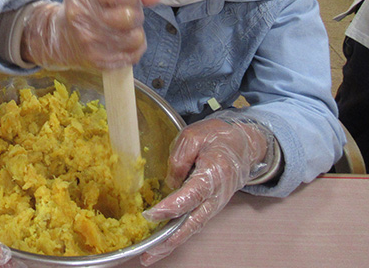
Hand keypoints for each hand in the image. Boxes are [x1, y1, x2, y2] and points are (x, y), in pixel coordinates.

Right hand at [22, 0, 160, 70]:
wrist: (59, 38)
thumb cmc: (84, 10)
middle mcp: (82, 17)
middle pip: (130, 17)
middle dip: (135, 15)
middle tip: (125, 16)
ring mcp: (88, 41)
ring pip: (136, 38)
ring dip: (135, 34)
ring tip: (122, 30)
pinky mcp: (96, 61)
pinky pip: (132, 56)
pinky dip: (132, 50)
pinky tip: (120, 44)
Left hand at [140, 118, 270, 265]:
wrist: (244, 145)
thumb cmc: (219, 137)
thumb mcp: (195, 135)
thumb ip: (179, 158)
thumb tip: (169, 183)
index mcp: (214, 173)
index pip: (191, 195)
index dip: (171, 207)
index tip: (151, 214)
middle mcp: (216, 195)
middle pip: (192, 222)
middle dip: (169, 240)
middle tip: (148, 254)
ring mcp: (214, 204)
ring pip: (192, 228)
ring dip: (171, 243)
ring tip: (149, 256)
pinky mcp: (209, 207)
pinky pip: (193, 223)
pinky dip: (177, 235)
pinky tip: (160, 242)